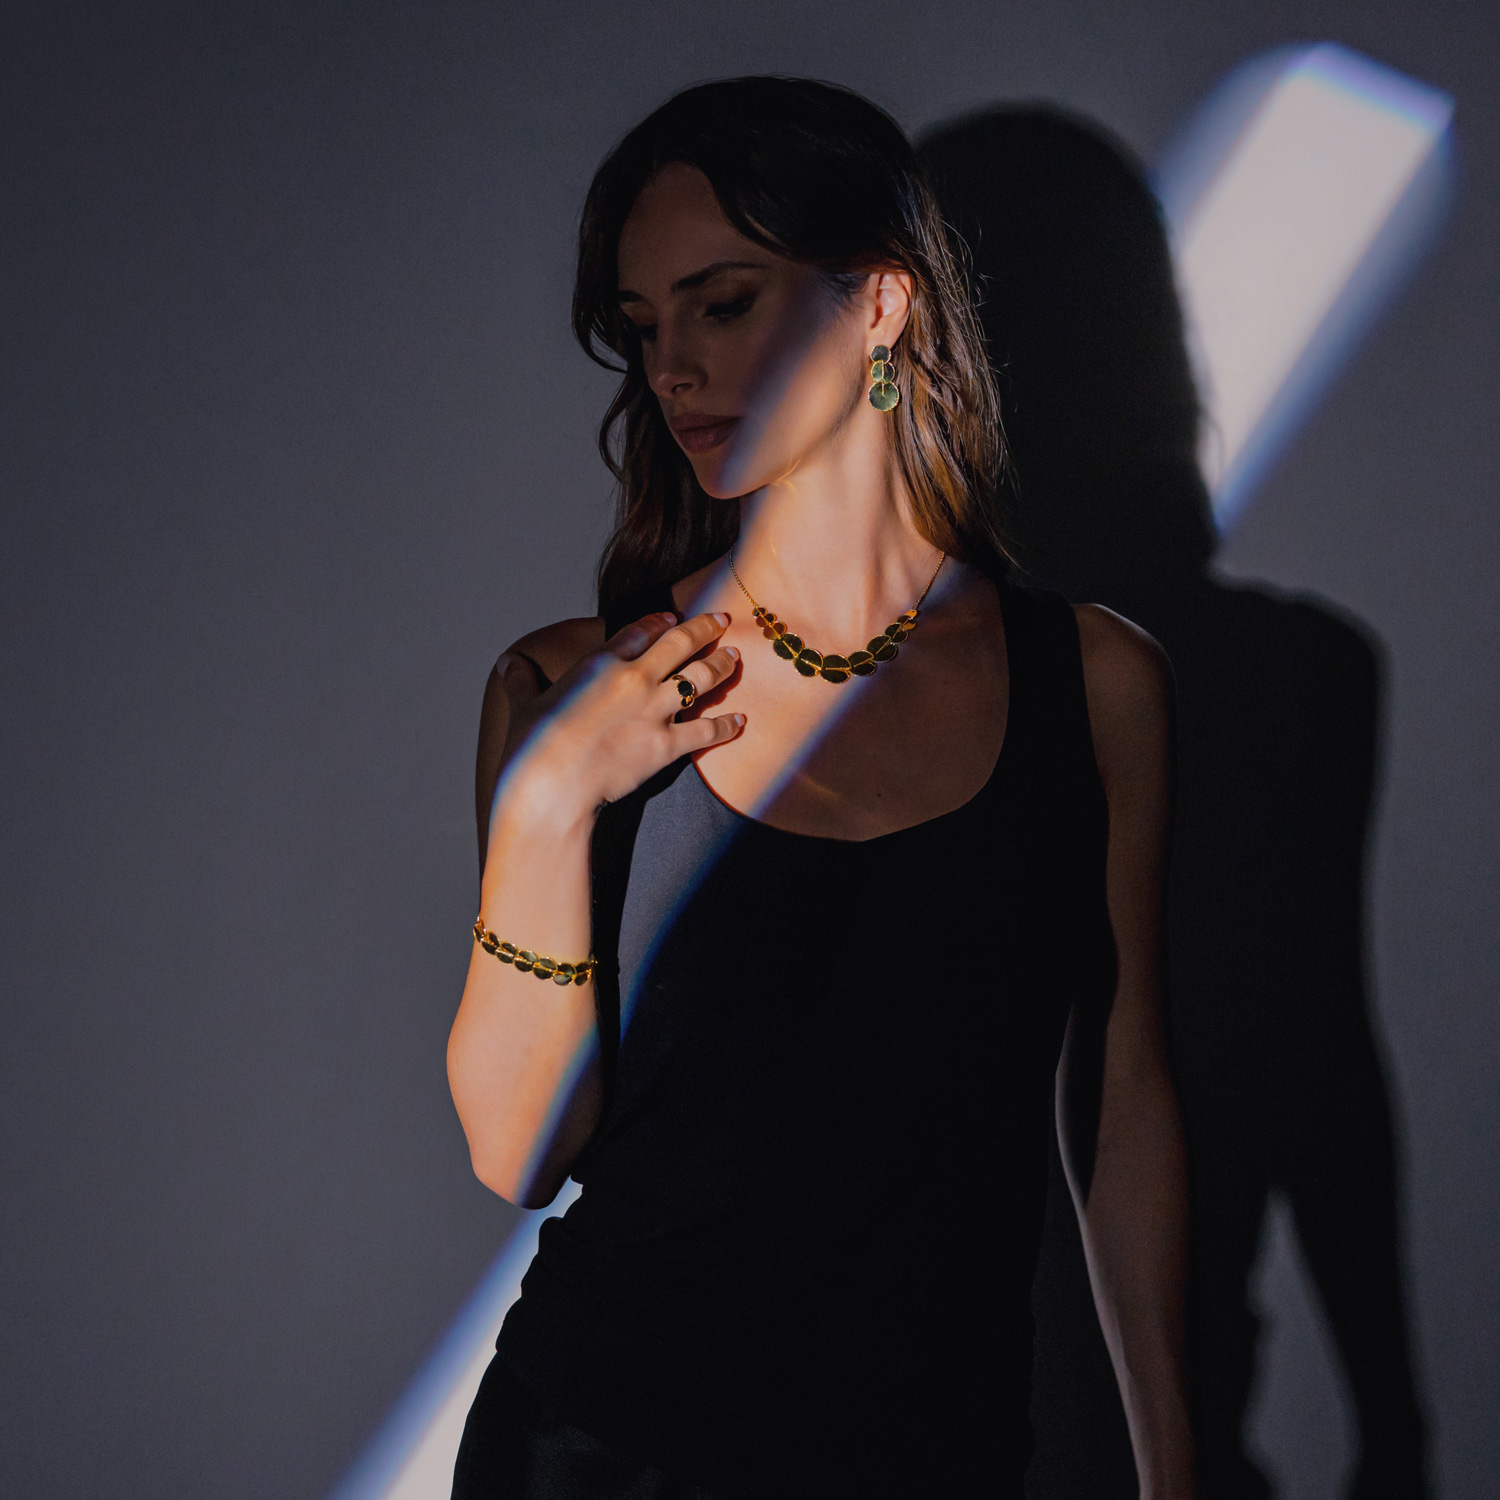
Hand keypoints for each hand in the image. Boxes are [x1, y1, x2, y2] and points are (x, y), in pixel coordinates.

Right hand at [495, 610, 742, 836]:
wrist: (551, 785)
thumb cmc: (531, 745)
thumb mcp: (523, 704)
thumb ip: (521, 680)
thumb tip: (508, 664)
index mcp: (600, 663)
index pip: (639, 631)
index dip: (659, 621)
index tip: (672, 616)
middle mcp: (634, 679)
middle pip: (680, 643)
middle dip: (704, 628)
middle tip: (722, 620)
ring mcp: (654, 710)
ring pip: (700, 678)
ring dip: (721, 665)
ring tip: (734, 657)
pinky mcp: (667, 745)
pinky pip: (707, 730)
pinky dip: (727, 725)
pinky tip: (741, 721)